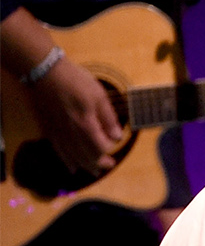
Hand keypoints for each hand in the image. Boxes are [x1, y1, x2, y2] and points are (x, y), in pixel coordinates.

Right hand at [29, 55, 122, 174]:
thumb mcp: (99, 96)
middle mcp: (70, 133)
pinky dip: (66, 160)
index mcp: (85, 124)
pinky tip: (71, 167)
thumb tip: (118, 137)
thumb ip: (108, 118)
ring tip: (94, 172)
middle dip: (99, 162)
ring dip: (84, 165)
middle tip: (108, 165)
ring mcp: (58, 132)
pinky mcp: (48, 129)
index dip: (109, 148)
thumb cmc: (76, 81)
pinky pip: (58, 150)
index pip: (100, 146)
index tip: (115, 145)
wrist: (46, 73)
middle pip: (86, 154)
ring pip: (72, 155)